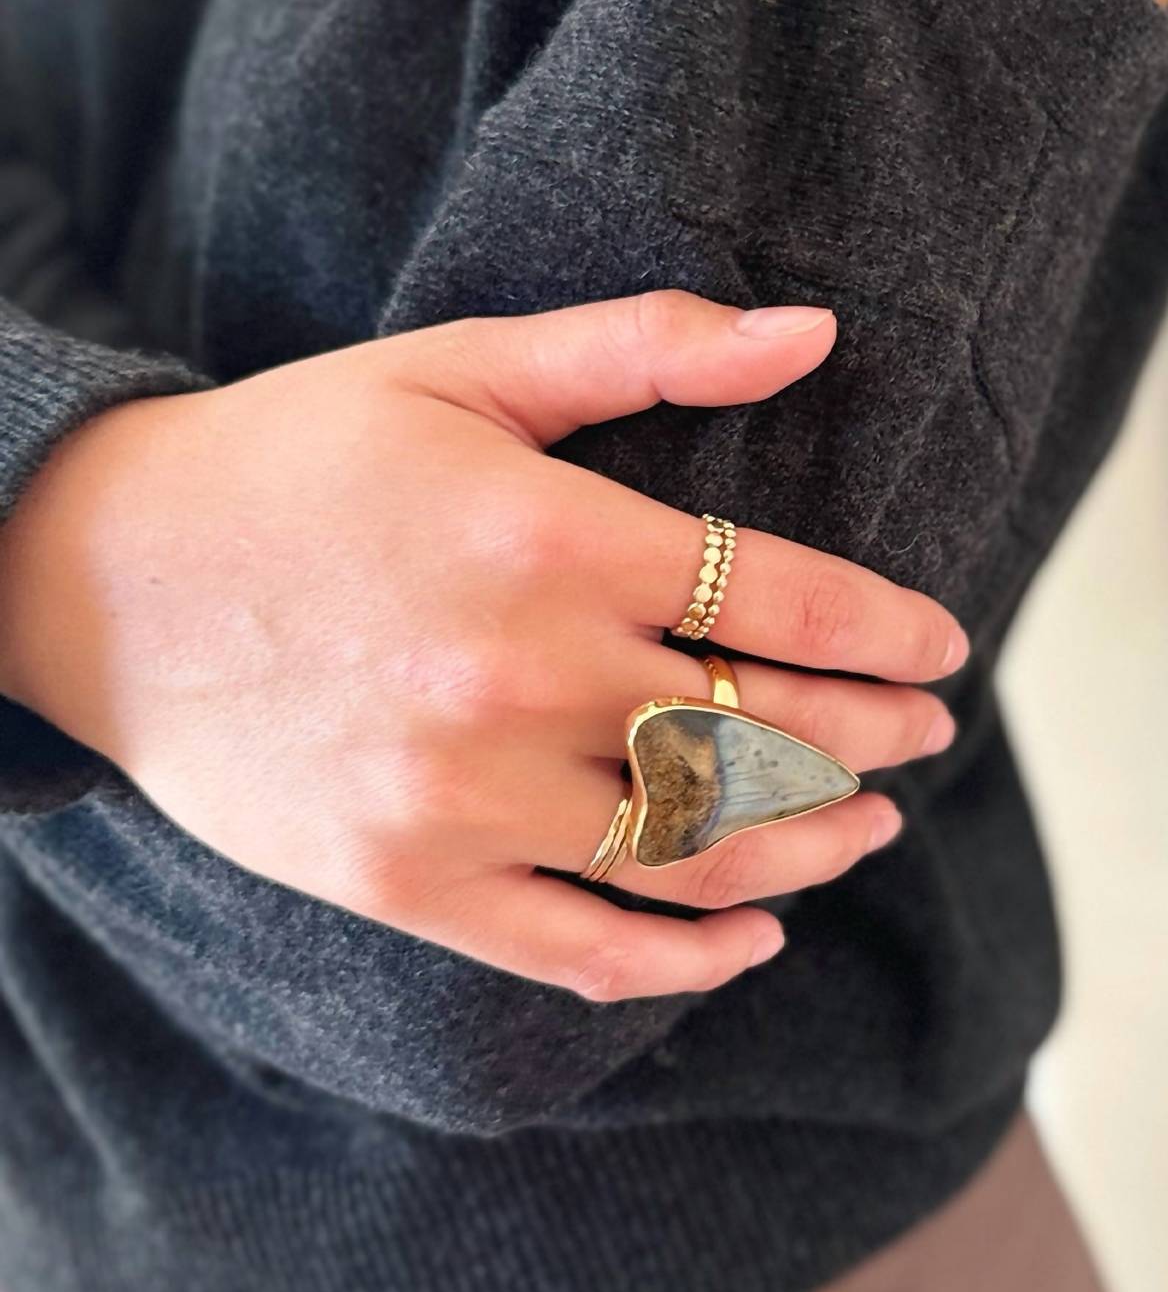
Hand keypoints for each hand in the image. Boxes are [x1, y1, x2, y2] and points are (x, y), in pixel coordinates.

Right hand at [0, 293, 966, 1000]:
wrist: (99, 573)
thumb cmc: (299, 453)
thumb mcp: (465, 364)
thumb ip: (647, 346)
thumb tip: (814, 330)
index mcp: (550, 537)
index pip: (787, 601)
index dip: (891, 633)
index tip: (944, 648)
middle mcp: (520, 677)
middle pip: (762, 730)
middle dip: (873, 736)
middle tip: (924, 734)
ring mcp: (462, 796)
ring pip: (696, 851)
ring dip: (811, 845)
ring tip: (870, 825)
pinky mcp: (408, 883)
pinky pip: (581, 949)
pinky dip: (686, 961)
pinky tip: (754, 940)